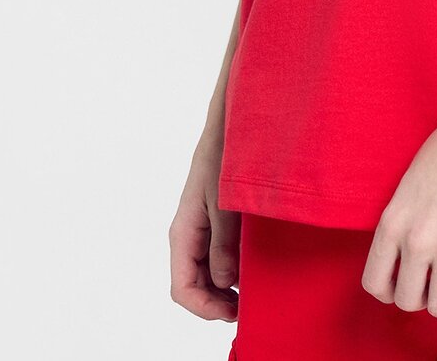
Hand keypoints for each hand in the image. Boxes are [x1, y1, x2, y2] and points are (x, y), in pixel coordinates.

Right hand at [169, 130, 240, 321]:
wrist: (230, 124)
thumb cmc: (224, 157)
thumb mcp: (225, 203)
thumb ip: (223, 244)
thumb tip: (225, 282)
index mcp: (184, 232)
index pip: (182, 288)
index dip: (205, 308)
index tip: (234, 312)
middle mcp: (189, 234)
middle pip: (194, 284)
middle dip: (218, 302)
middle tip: (248, 306)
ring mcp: (201, 228)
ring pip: (206, 272)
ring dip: (226, 286)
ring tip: (253, 289)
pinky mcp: (215, 220)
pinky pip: (216, 254)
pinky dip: (231, 267)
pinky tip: (252, 266)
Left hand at [361, 105, 436, 320]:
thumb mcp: (407, 187)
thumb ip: (402, 223)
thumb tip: (403, 259)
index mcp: (393, 222)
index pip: (374, 283)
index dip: (389, 293)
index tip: (405, 285)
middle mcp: (417, 239)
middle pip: (408, 302)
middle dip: (421, 300)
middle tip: (435, 286)